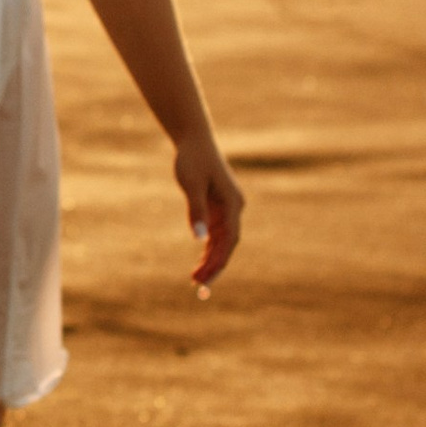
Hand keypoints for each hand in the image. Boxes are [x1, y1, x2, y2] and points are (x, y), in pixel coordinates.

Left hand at [173, 131, 243, 295]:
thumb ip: (196, 210)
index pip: (229, 240)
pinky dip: (209, 249)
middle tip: (199, 286)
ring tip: (197, 281)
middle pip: (227, 244)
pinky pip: (216, 234)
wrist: (194, 140)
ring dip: (211, 260)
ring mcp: (227, 209)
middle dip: (215, 266)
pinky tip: (200, 263)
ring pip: (222, 241)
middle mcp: (234, 208)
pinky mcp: (218, 207)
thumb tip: (199, 239)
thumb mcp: (191, 183)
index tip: (206, 278)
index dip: (218, 261)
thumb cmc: (192, 159)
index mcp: (233, 204)